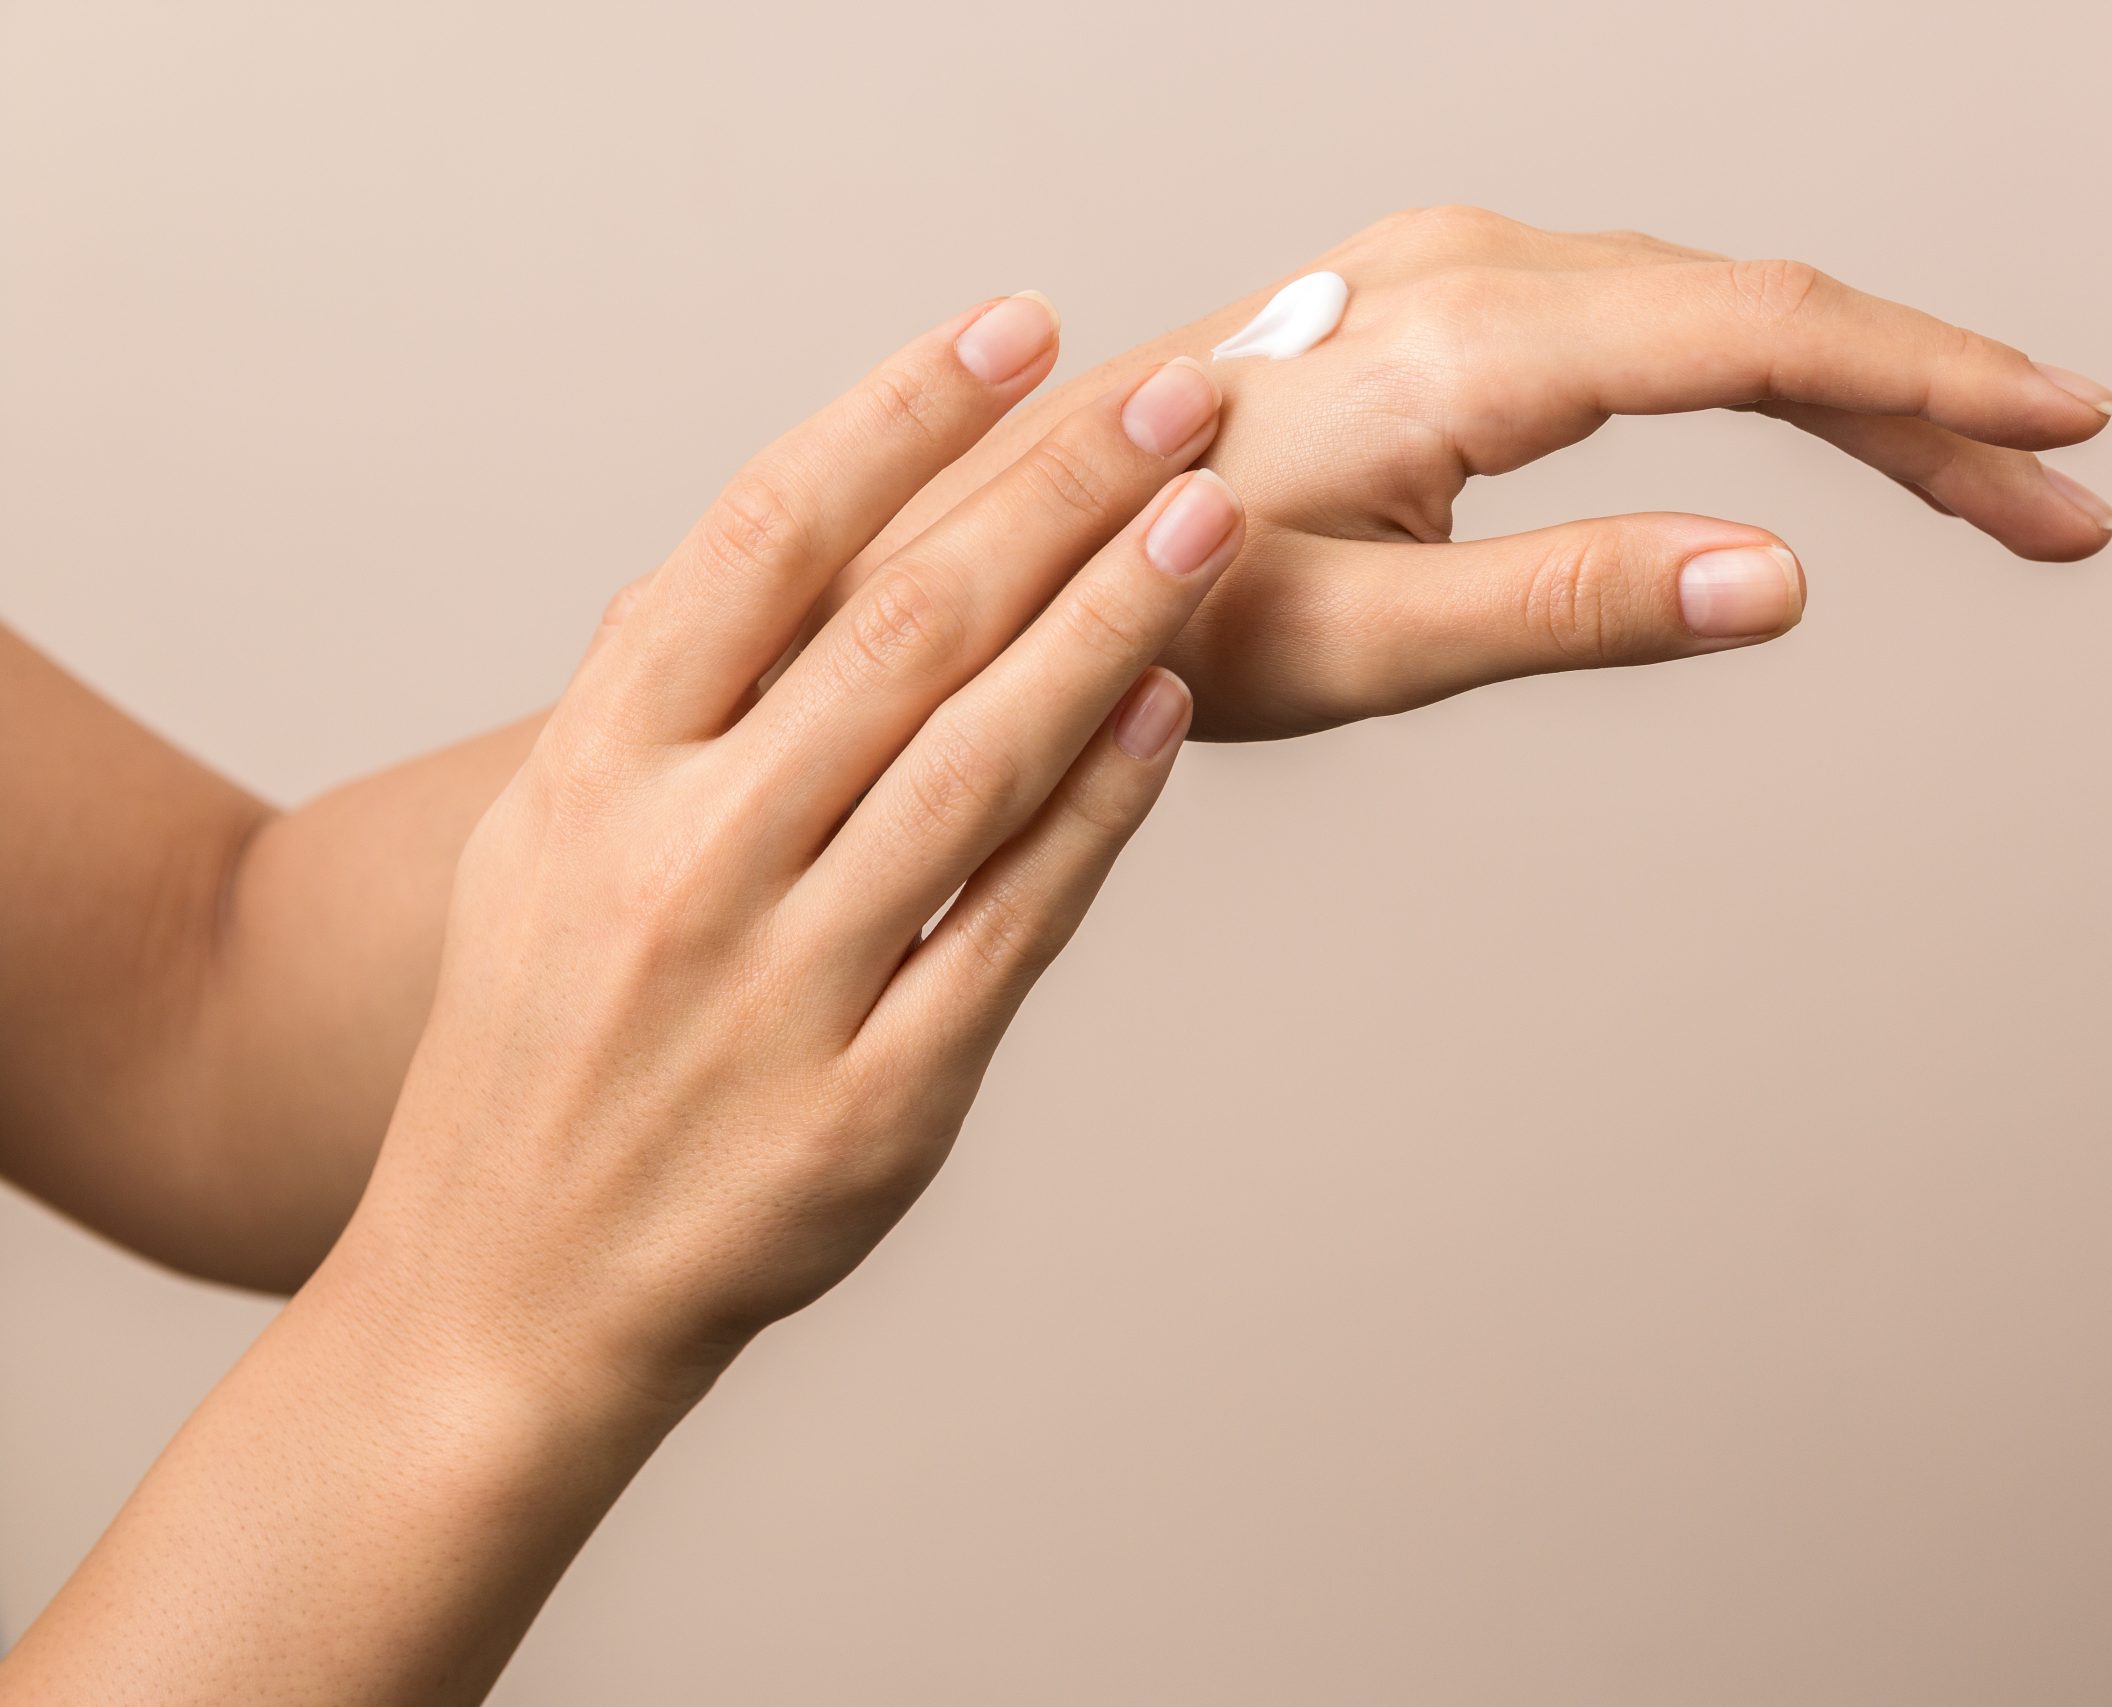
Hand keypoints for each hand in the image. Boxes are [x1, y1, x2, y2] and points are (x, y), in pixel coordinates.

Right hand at [338, 294, 1239, 1404]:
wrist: (505, 1293)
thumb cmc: (541, 1048)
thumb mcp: (537, 846)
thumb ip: (649, 697)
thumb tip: (773, 541)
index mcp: (591, 774)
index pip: (762, 540)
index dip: (900, 417)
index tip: (1020, 328)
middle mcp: (683, 862)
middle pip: (901, 628)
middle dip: (1056, 492)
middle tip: (1180, 391)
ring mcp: (785, 987)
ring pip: (979, 761)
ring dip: (1110, 621)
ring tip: (1211, 515)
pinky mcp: (878, 1102)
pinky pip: (1015, 926)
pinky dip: (1101, 810)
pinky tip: (1172, 708)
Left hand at [835, 206, 2111, 738]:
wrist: (1013, 534)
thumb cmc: (1150, 595)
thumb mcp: (1364, 639)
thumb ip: (1574, 603)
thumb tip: (1777, 579)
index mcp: (1472, 338)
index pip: (1766, 336)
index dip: (1937, 385)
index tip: (2068, 433)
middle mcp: (1473, 269)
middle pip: (1772, 312)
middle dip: (1939, 406)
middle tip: (2069, 508)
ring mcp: (1457, 271)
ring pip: (1722, 309)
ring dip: (1869, 393)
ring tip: (1992, 488)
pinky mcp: (1444, 302)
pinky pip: (1654, 316)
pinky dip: (1766, 374)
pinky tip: (1827, 426)